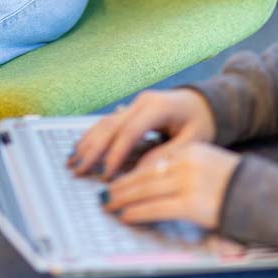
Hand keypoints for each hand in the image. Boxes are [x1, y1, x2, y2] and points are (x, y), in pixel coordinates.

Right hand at [69, 88, 216, 180]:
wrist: (204, 102)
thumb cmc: (201, 122)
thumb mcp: (193, 140)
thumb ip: (168, 154)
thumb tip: (142, 172)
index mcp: (157, 106)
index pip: (130, 131)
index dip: (116, 154)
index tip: (106, 175)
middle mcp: (141, 102)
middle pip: (111, 126)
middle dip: (93, 150)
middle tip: (78, 170)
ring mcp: (134, 104)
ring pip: (105, 122)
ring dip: (88, 142)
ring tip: (73, 161)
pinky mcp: (130, 109)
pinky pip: (109, 122)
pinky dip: (94, 136)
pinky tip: (81, 148)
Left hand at [101, 142, 239, 230]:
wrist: (264, 196)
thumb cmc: (238, 184)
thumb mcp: (209, 163)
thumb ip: (184, 165)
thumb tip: (156, 175)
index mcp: (190, 149)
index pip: (153, 158)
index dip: (132, 169)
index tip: (118, 176)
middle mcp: (186, 161)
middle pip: (146, 172)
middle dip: (122, 183)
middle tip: (106, 191)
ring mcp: (188, 181)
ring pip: (146, 188)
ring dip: (123, 197)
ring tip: (109, 203)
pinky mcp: (192, 203)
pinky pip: (157, 207)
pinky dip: (138, 211)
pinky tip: (126, 215)